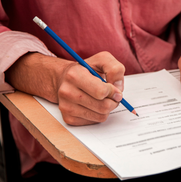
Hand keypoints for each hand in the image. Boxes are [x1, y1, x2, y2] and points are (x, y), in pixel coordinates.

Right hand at [6, 51, 124, 124]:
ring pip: (101, 116)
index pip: (102, 91)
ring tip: (101, 98)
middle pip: (104, 106)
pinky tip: (93, 105)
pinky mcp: (68, 118)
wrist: (62, 79)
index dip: (114, 91)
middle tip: (112, 95)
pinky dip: (98, 115)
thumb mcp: (101, 59)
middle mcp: (67, 92)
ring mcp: (66, 107)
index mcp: (75, 75)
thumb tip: (118, 87)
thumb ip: (115, 67)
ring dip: (107, 108)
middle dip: (113, 101)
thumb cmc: (85, 68)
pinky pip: (93, 122)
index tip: (114, 89)